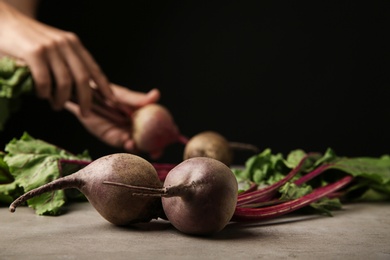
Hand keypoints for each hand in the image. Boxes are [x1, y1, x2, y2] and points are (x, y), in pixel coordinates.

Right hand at [0, 1, 113, 115]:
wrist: (3, 21)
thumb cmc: (28, 40)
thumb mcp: (54, 47)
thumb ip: (67, 63)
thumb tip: (81, 91)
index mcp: (73, 43)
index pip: (93, 68)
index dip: (104, 86)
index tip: (111, 100)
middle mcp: (65, 44)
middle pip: (83, 78)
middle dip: (87, 100)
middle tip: (86, 113)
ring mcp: (50, 47)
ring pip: (65, 82)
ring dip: (62, 99)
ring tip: (57, 106)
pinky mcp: (34, 52)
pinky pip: (45, 80)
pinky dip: (45, 92)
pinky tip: (42, 95)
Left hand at [65, 85, 160, 152]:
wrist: (85, 98)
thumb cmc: (105, 92)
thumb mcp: (122, 95)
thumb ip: (137, 99)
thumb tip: (157, 94)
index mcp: (143, 115)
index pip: (159, 124)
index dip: (168, 130)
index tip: (174, 134)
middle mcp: (137, 126)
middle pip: (152, 140)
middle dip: (158, 148)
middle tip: (159, 151)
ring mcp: (127, 133)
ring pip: (139, 145)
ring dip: (143, 149)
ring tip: (145, 147)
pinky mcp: (114, 139)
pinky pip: (124, 144)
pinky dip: (129, 145)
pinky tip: (130, 142)